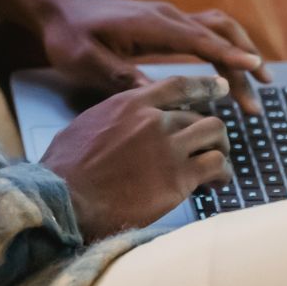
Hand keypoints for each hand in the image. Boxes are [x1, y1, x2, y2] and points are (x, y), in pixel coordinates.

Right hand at [41, 75, 232, 240]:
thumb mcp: (85, 126)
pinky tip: (214, 185)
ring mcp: (169, 147)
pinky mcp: (179, 177)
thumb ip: (110, 118)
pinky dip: (221, 174)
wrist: (67, 200)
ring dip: (219, 150)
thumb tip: (114, 123)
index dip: (204, 85)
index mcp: (130, 104)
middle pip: (201, 115)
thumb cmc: (65, 169)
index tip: (222, 86)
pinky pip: (217, 166)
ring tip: (216, 169)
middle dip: (207, 134)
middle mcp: (154, 119)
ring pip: (216, 134)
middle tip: (206, 152)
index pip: (177, 86)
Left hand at [43, 0, 272, 113]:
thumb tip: (156, 94)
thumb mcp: (87, 61)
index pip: (199, 39)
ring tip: (258, 84)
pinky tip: (233, 68)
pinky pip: (205, 31)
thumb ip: (121, 76)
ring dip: (240, 52)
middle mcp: (166, 16)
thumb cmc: (69, 35)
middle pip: (219, 33)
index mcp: (150, 25)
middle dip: (243, 61)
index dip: (229, 55)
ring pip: (217, 29)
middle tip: (257, 100)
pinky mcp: (165, 23)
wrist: (58, 8)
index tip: (256, 68)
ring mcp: (167, 17)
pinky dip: (225, 47)